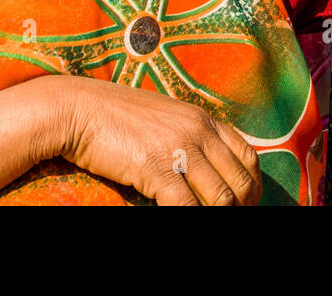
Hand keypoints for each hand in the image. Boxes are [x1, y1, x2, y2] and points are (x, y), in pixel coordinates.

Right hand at [56, 75, 262, 205]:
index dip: (252, 187)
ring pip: (220, 199)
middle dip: (239, 208)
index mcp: (203, 119)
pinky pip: (187, 208)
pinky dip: (189, 219)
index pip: (248, 157)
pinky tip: (179, 218)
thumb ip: (191, 137)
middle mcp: (198, 131)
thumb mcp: (165, 120)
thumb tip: (207, 170)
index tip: (245, 205)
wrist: (79, 109)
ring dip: (217, 215)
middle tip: (229, 219)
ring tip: (209, 221)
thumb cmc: (117, 118)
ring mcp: (180, 148)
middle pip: (239, 181)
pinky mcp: (157, 167)